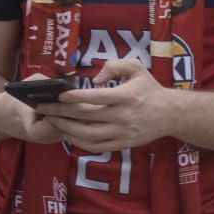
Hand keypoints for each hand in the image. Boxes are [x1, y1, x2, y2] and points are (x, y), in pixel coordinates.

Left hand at [35, 58, 171, 153]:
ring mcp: (122, 132)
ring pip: (87, 134)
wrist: (170, 114)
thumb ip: (114, 66)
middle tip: (43, 108)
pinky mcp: (122, 144)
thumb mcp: (137, 68)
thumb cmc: (149, 89)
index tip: (59, 96)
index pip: (96, 97)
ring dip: (66, 129)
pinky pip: (96, 147)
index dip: (75, 97)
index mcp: (125, 96)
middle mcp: (123, 116)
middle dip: (60, 113)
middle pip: (85, 116)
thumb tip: (95, 79)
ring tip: (52, 121)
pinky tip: (68, 134)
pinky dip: (79, 142)